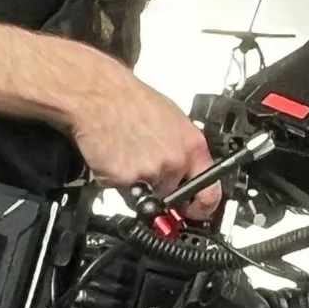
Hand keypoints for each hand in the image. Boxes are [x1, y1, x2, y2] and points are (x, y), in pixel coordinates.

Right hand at [63, 51, 222, 217]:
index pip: (210, 192)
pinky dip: (113, 177)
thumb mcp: (172, 119)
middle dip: (158, 186)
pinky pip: (120, 188)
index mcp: (192, 146)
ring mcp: (150, 172)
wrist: (98, 94)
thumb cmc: (130, 100)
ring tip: (126, 151)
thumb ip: (181, 147)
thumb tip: (185, 166)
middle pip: (171, 193)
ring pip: (144, 191)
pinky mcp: (124, 179)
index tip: (195, 212)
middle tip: (142, 163)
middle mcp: (175, 161)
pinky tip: (112, 154)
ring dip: (134, 180)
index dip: (202, 207)